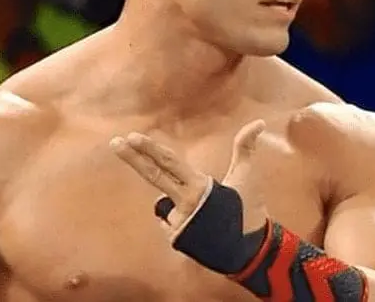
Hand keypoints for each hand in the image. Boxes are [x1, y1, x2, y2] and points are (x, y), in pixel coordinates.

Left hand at [110, 120, 268, 239]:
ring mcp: (177, 222)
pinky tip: (198, 227)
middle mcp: (184, 203)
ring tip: (205, 215)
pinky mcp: (174, 238)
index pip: (169, 163)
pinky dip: (179, 220)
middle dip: (132, 157)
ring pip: (164, 204)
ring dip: (177, 203)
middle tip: (115, 142)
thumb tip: (259, 122)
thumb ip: (245, 148)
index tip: (131, 137)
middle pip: (153, 175)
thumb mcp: (246, 177)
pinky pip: (169, 221)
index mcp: (200, 186)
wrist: (250, 252)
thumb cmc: (248, 210)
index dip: (150, 149)